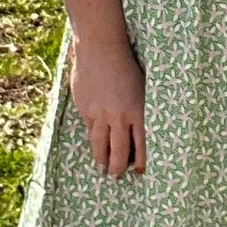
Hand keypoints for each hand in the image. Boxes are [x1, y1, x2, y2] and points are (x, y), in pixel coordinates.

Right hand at [67, 36, 145, 176]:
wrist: (101, 49)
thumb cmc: (126, 65)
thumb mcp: (141, 87)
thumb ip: (137, 110)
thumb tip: (136, 130)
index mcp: (137, 111)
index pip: (141, 144)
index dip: (140, 161)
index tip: (138, 172)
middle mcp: (118, 116)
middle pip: (119, 150)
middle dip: (118, 167)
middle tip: (117, 177)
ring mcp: (100, 114)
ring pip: (100, 144)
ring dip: (102, 158)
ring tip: (103, 168)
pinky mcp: (85, 109)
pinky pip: (89, 129)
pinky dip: (93, 138)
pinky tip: (95, 144)